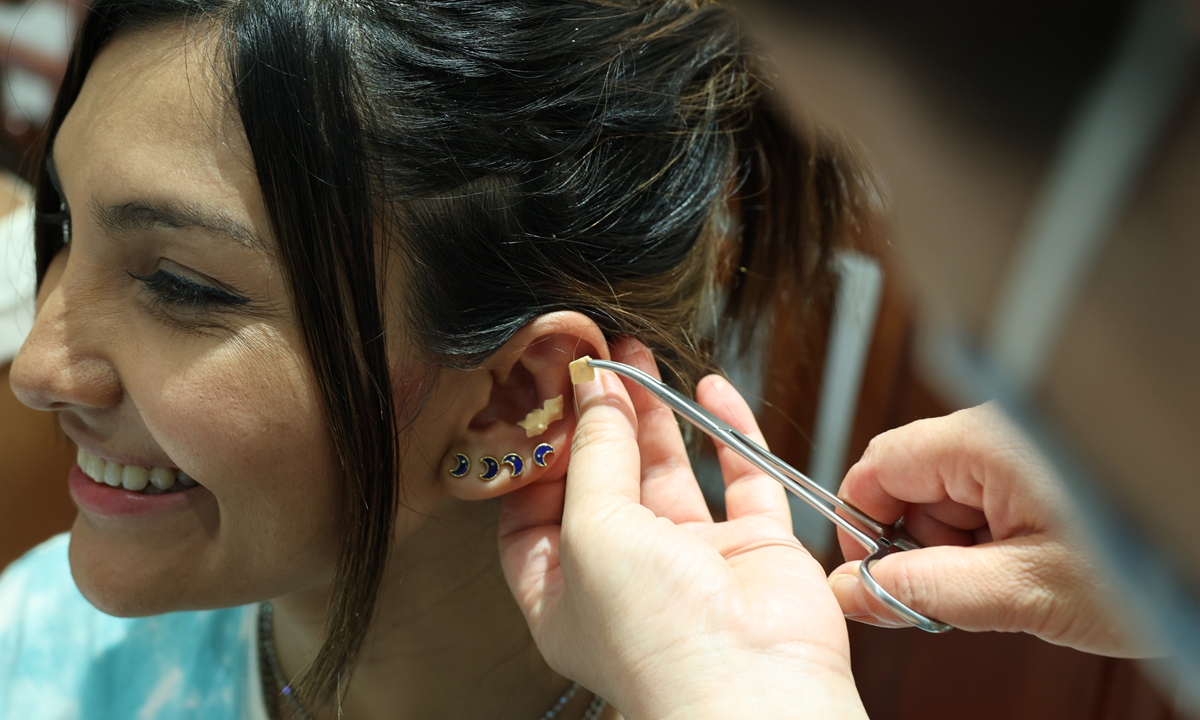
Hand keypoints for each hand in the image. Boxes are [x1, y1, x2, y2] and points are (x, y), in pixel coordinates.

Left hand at [497, 339, 866, 719]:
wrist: (753, 681)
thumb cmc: (655, 635)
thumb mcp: (591, 528)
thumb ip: (595, 451)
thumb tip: (594, 387)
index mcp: (565, 594)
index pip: (533, 515)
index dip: (538, 458)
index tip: (545, 401)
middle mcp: (626, 579)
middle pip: (604, 482)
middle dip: (600, 418)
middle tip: (596, 358)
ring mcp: (691, 562)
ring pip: (667, 472)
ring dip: (654, 414)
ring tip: (639, 356)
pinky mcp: (752, 549)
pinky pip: (740, 477)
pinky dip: (726, 431)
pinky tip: (709, 389)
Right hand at [830, 404, 1146, 656]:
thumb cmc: (1147, 565)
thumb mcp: (1023, 591)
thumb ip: (926, 589)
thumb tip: (856, 590)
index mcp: (986, 441)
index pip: (881, 462)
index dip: (860, 519)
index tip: (866, 572)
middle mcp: (1000, 434)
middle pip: (913, 483)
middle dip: (916, 544)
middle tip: (945, 597)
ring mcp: (1024, 452)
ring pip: (951, 499)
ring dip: (957, 550)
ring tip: (1005, 587)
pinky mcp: (1044, 473)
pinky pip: (988, 503)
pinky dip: (990, 544)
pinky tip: (1024, 571)